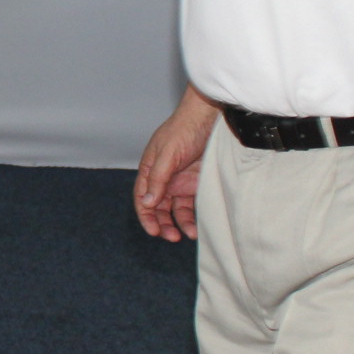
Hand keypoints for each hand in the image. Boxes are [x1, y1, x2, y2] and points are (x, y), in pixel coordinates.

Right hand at [134, 84, 218, 241]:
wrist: (211, 116)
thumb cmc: (184, 129)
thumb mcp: (168, 154)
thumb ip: (158, 179)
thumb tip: (147, 203)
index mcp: (150, 169)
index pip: (143, 198)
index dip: (146, 216)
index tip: (154, 231)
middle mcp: (164, 178)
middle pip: (159, 207)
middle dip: (163, 224)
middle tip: (171, 237)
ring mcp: (181, 181)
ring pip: (176, 209)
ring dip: (180, 223)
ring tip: (189, 234)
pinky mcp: (197, 183)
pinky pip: (192, 205)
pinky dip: (193, 217)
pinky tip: (198, 226)